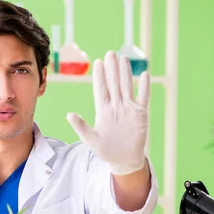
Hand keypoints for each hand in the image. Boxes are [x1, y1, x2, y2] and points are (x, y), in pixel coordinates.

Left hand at [67, 51, 149, 175]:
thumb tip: (69, 114)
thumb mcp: (91, 140)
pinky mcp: (140, 114)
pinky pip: (143, 97)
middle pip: (114, 84)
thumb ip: (81, 127)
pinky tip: (144, 75)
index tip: (98, 62)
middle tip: (110, 53)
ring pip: (126, 86)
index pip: (101, 89)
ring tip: (123, 59)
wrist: (123, 160)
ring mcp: (129, 108)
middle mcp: (116, 106)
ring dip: (125, 73)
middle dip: (112, 69)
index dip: (100, 76)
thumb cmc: (106, 151)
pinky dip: (144, 87)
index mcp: (103, 110)